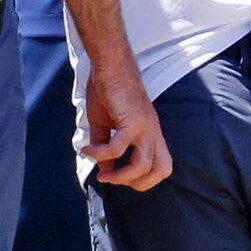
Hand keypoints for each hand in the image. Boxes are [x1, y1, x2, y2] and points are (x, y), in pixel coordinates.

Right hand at [83, 61, 172, 190]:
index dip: (143, 178)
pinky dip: (101, 154)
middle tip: (117, 180)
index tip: (118, 175)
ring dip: (120, 176)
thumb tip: (103, 167)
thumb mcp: (106, 124)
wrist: (109, 66)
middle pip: (163, 170)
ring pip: (142, 165)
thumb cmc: (108, 91)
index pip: (162, 165)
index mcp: (151, 133)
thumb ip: (105, 145)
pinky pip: (118, 147)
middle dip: (141, 183)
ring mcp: (145, 127)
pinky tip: (87, 152)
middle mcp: (153, 132)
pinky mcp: (131, 120)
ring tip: (102, 174)